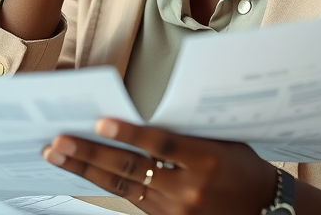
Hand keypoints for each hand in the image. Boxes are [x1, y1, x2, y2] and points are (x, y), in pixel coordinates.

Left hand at [43, 119, 277, 214]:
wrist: (263, 209)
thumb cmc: (241, 166)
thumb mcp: (222, 141)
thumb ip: (185, 131)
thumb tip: (137, 115)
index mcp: (207, 161)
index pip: (161, 145)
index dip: (130, 134)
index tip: (100, 122)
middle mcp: (189, 189)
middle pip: (132, 169)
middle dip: (90, 154)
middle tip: (58, 141)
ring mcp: (176, 210)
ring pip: (123, 187)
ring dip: (86, 170)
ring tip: (57, 154)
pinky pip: (131, 199)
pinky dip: (105, 183)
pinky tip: (83, 171)